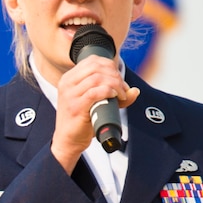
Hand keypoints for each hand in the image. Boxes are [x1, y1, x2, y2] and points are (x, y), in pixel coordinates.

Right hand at [52, 53, 138, 171]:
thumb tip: (135, 91)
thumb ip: (115, 94)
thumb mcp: (96, 102)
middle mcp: (67, 83)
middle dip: (115, 75)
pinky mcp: (75, 107)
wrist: (69, 141)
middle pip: (96, 67)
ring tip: (121, 95)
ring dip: (115, 84)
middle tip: (123, 89)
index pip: (92, 60)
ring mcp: (70, 95)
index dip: (110, 66)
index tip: (119, 80)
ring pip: (97, 78)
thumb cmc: (82, 121)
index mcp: (69, 78)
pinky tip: (114, 97)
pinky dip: (109, 91)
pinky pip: (95, 92)